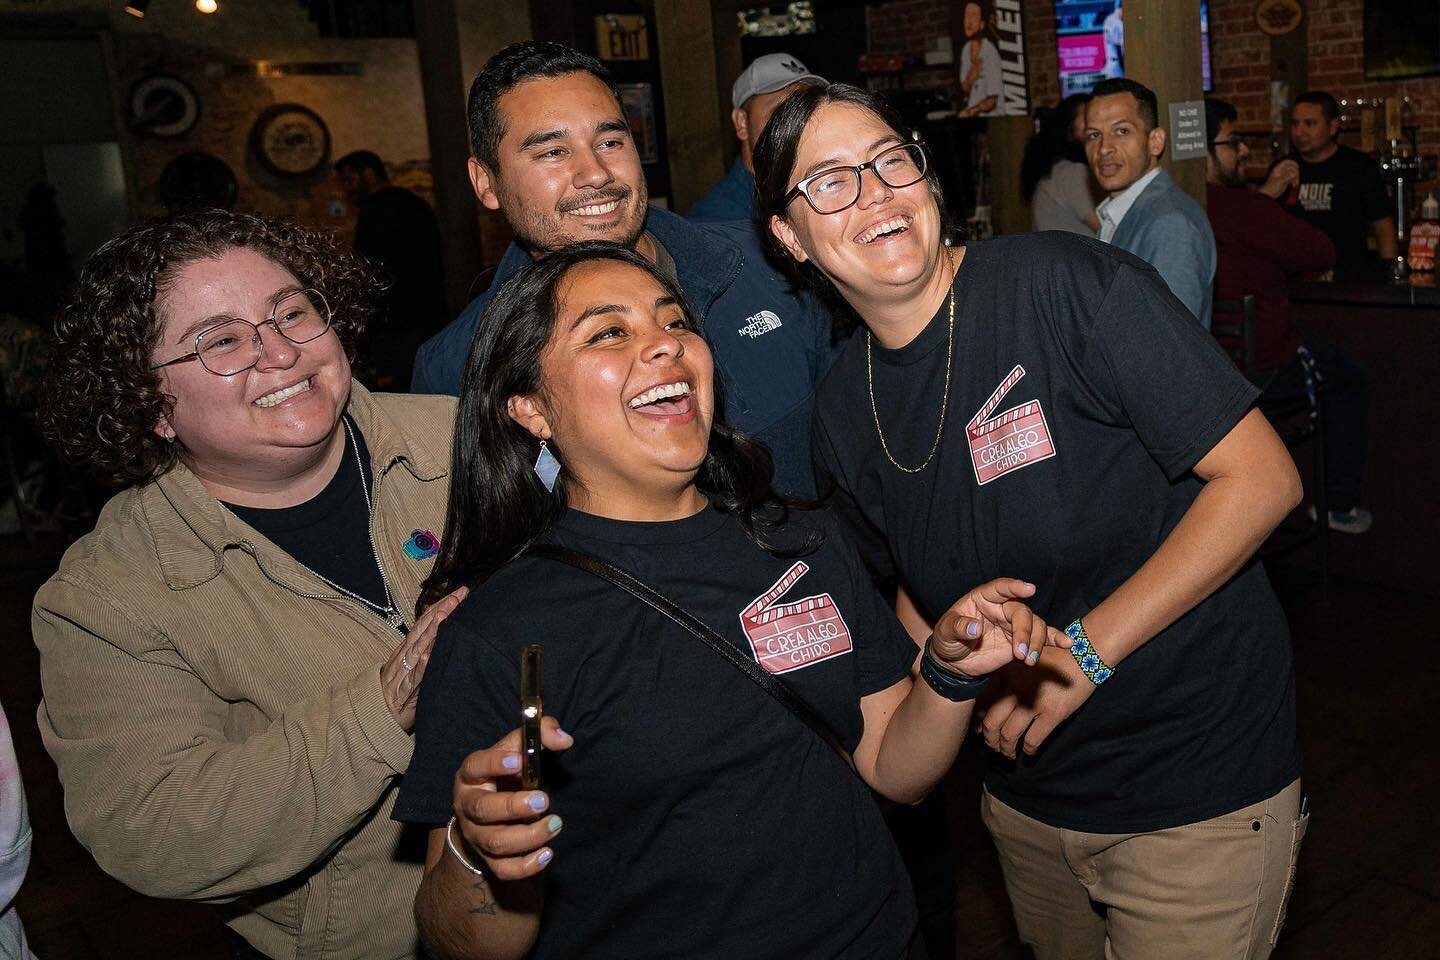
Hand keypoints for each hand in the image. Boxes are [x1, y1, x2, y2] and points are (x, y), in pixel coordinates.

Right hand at [382, 585, 468, 730]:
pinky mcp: (402, 691)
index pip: (427, 622)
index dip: (442, 605)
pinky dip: (419, 667)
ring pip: (417, 648)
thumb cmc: (401, 690)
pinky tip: (426, 657)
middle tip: (458, 595)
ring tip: (443, 617)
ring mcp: (403, 671)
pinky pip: (411, 678)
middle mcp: (405, 655)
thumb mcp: (415, 667)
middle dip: (441, 610)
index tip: (460, 593)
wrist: (376, 714)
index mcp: (409, 648)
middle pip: (424, 629)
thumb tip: (448, 634)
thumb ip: (429, 651)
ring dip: (430, 632)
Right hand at [451, 717, 574, 881]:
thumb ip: (540, 735)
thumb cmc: (506, 776)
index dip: (494, 763)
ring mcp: (477, 835)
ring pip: (495, 842)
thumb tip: (564, 738)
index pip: (476, 766)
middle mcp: (468, 806)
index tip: (519, 761)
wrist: (489, 813)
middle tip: (543, 799)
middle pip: (483, 810)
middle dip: (513, 806)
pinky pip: (504, 869)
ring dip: (528, 835)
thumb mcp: (516, 750)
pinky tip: (548, 852)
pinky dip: (526, 866)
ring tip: (555, 824)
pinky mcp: (489, 858)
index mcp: (472, 775)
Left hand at [929, 579, 1070, 678]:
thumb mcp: (944, 634)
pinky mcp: (1022, 641)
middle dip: (1024, 631)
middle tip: (1021, 653)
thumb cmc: (947, 640)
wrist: (955, 663)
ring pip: (1034, 625)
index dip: (1014, 587)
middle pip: (1021, 612)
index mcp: (982, 598)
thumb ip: (957, 628)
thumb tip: (974, 627)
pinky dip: (1055, 639)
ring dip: (1036, 642)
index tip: (1029, 589)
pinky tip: (1068, 643)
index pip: (999, 588)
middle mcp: (1001, 608)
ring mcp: (1013, 624)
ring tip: (1029, 660)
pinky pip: (1042, 637)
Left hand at [977, 647, 1094, 757]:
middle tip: (993, 746)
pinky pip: (1032, 740)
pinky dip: (1028, 750)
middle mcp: (1015, 689)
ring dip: (1006, 749)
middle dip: (990, 740)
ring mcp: (1033, 702)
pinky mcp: (1052, 713)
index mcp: (1005, 675)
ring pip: (1009, 735)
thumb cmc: (1051, 660)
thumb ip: (1004, 681)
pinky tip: (1029, 751)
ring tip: (1008, 754)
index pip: (982, 704)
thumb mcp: (1021, 663)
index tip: (979, 730)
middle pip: (991, 723)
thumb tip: (985, 709)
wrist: (1082, 654)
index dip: (978, 721)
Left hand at [1258, 159, 1298, 198]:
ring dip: (1296, 178)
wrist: (1269, 195)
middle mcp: (1281, 171)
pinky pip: (1292, 179)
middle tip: (1296, 178)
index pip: (1286, 162)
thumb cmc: (1271, 187)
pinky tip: (1294, 185)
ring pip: (1293, 174)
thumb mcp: (1279, 181)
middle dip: (1295, 173)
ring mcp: (1284, 176)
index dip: (1292, 163)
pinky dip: (1294, 181)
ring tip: (1295, 183)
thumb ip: (1287, 177)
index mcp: (1278, 169)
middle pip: (1291, 168)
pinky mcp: (1286, 181)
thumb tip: (1294, 174)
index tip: (1297, 166)